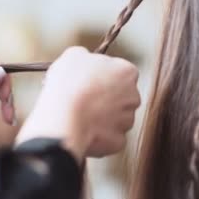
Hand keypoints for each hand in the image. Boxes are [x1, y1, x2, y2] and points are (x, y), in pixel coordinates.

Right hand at [15, 47, 140, 162]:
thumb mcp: (73, 56)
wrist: (64, 116)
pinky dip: (98, 137)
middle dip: (106, 99)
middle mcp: (134, 96)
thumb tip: (84, 58)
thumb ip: (85, 56)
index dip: (104, 77)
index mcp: (127, 72)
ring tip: (80, 117)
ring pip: (116, 119)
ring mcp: (128, 120)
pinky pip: (109, 138)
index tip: (90, 82)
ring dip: (102, 119)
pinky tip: (83, 131)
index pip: (122, 73)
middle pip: (121, 97)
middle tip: (84, 100)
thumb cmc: (70, 84)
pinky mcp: (119, 142)